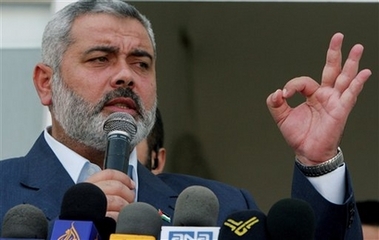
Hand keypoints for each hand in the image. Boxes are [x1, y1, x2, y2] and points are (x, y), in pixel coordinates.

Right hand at [86, 169, 134, 220]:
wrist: (74, 234)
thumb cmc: (83, 216)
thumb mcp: (90, 198)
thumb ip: (103, 189)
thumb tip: (126, 187)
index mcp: (86, 185)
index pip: (108, 174)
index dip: (123, 177)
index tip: (131, 183)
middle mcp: (87, 192)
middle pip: (116, 187)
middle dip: (128, 193)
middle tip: (131, 199)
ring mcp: (90, 205)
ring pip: (117, 201)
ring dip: (125, 206)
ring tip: (126, 210)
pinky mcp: (95, 219)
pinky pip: (114, 216)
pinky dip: (119, 217)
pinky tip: (118, 219)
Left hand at [266, 32, 371, 164]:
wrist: (307, 152)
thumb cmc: (299, 136)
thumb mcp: (282, 118)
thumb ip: (276, 104)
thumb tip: (276, 92)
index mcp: (312, 95)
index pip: (303, 81)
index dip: (292, 85)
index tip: (284, 95)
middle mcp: (325, 95)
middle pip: (332, 69)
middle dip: (334, 52)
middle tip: (338, 36)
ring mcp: (334, 101)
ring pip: (344, 78)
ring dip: (351, 62)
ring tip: (357, 47)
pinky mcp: (341, 110)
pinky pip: (350, 95)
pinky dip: (357, 84)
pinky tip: (364, 73)